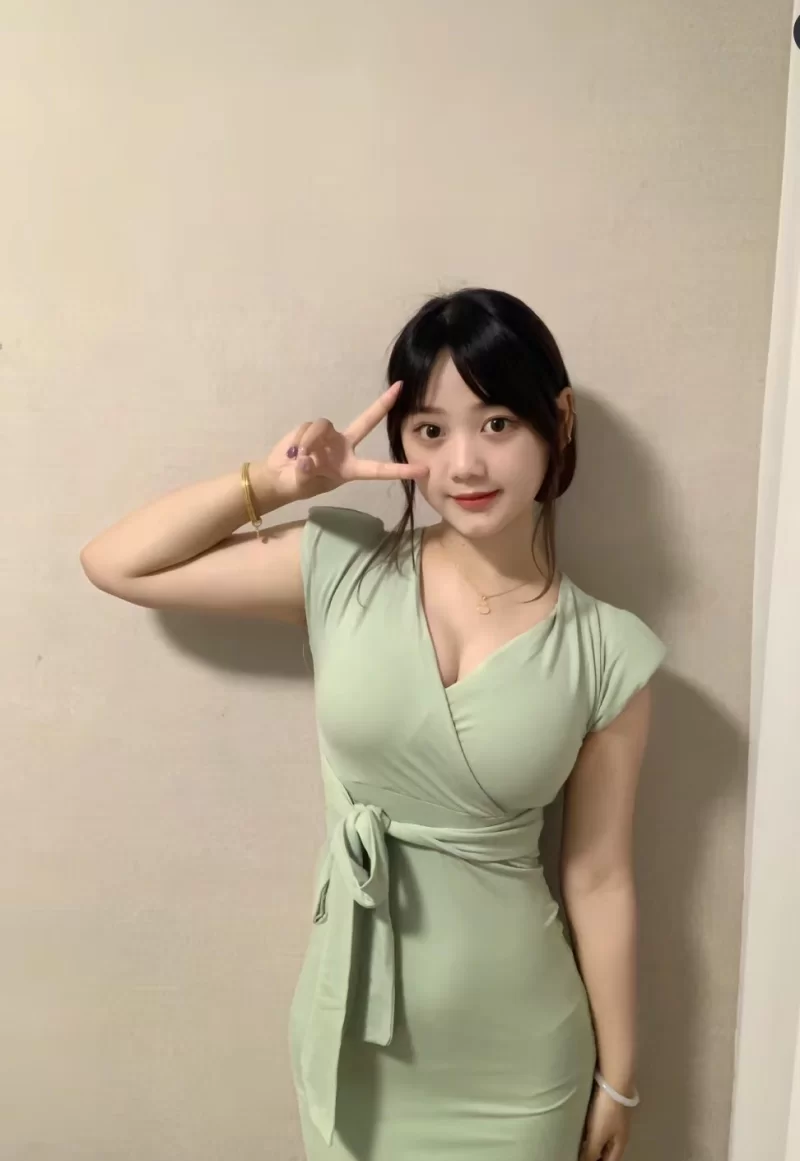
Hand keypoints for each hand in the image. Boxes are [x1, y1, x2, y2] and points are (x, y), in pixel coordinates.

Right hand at [263, 381, 428, 500]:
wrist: (278, 477)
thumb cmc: (298, 485)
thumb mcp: (304, 485)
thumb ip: (307, 473)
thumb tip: (306, 460)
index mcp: (350, 468)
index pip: (378, 469)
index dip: (400, 470)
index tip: (423, 470)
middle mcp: (344, 448)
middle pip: (366, 422)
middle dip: (382, 405)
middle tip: (399, 388)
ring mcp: (329, 436)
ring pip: (323, 426)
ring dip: (308, 440)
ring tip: (298, 458)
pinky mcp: (312, 429)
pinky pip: (307, 428)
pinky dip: (298, 440)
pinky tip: (292, 453)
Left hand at [579, 1086, 632, 1160]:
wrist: (614, 1081)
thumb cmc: (607, 1111)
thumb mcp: (598, 1135)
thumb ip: (591, 1152)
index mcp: (620, 1143)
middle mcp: (620, 1132)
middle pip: (608, 1149)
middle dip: (597, 1154)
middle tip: (580, 1153)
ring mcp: (616, 1118)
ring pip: (605, 1136)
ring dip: (595, 1141)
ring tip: (580, 1141)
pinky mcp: (610, 1106)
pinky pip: (601, 1123)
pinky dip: (593, 1128)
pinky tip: (584, 1124)